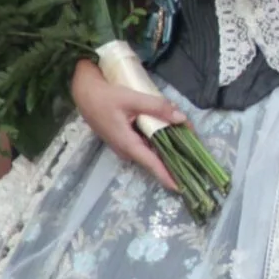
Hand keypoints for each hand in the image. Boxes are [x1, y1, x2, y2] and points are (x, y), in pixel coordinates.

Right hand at [69, 57, 184, 189]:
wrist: (83, 91)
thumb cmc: (104, 96)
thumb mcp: (131, 99)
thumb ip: (157, 107)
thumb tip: (181, 118)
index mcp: (127, 144)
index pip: (152, 165)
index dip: (168, 176)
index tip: (182, 187)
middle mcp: (126, 149)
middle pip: (155, 158)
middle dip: (175, 156)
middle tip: (196, 153)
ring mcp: (125, 144)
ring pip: (151, 149)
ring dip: (169, 145)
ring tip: (188, 139)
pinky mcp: (124, 137)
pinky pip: (145, 142)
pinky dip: (159, 137)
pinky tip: (171, 129)